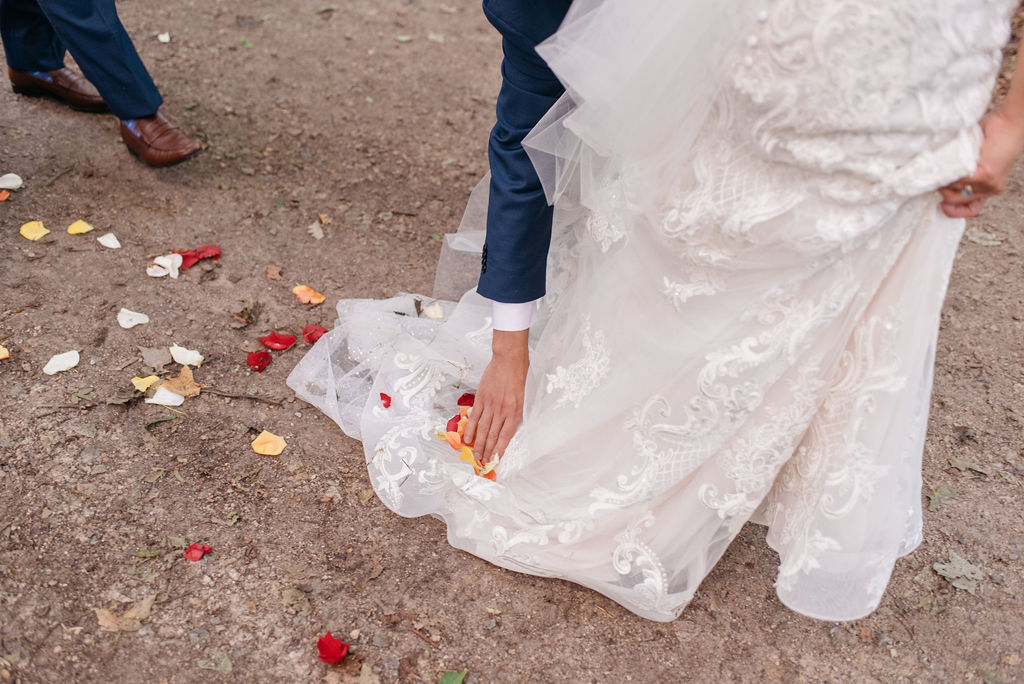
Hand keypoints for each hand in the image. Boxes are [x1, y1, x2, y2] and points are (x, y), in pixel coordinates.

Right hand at [463, 329, 528, 464]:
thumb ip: (517, 412)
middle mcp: (503, 411)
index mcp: (516, 412)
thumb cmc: (520, 375)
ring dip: (478, 445)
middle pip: (493, 436)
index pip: (506, 437)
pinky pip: (474, 417)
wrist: (509, 358)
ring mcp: (490, 405)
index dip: (499, 450)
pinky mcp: (481, 398)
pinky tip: (467, 439)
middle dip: (487, 452)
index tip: (495, 461)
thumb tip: (509, 427)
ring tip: (475, 456)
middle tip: (483, 463)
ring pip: (482, 430)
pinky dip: (470, 429)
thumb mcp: (525, 396)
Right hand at [939, 111, 1023, 217]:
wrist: (1010, 123)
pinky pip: (955, 179)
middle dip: (943, 187)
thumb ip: (965, 171)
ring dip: (946, 174)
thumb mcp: (978, 158)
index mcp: (990, 186)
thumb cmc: (994, 135)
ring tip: (950, 159)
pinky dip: (950, 168)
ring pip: (952, 189)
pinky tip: (954, 157)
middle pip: (954, 200)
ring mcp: (987, 184)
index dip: (955, 211)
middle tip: (940, 173)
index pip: (972, 209)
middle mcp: (990, 189)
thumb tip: (941, 178)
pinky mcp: (984, 175)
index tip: (942, 206)